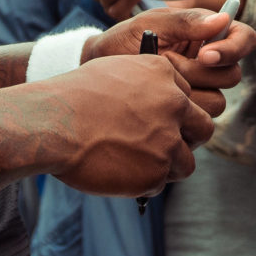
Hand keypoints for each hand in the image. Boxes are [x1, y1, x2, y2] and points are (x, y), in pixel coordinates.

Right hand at [39, 54, 215, 196]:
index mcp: (163, 73)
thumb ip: (143, 84)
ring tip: (138, 166)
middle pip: (203, 127)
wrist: (52, 123)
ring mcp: (168, 140)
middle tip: (164, 148)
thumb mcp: (113, 72)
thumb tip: (153, 104)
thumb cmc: (72, 97)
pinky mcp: (156, 173)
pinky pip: (159, 183)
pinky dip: (142, 183)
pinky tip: (119, 174)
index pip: (187, 97)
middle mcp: (174, 104)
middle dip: (187, 140)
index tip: (157, 122)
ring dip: (167, 167)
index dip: (173, 113)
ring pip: (186, 162)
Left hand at [87, 1, 255, 114]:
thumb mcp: (151, 24)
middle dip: (199, 73)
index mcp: (207, 37)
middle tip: (166, 63)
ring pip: (217, 102)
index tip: (204, 54)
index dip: (232, 48)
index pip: (244, 39)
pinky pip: (197, 124)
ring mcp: (199, 93)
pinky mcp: (186, 117)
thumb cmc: (122, 41)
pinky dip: (177, 114)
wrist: (96, 74)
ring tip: (155, 83)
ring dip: (186, 94)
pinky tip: (155, 103)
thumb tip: (222, 18)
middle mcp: (209, 65)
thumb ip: (185, 21)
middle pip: (232, 75)